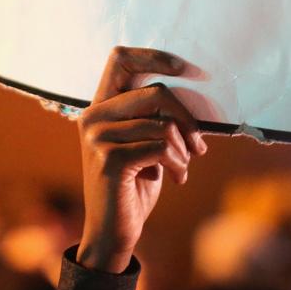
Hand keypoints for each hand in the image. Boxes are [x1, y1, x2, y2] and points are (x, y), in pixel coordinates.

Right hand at [75, 46, 207, 272]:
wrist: (114, 233)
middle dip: (186, 118)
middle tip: (198, 145)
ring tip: (181, 168)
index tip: (186, 68)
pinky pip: (162, 147)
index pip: (121, 58)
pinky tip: (176, 179)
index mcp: (100, 106)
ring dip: (183, 150)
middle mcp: (93, 116)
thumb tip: (194, 88)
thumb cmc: (135, 184)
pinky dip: (178, 164)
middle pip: (155, 92)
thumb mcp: (144, 142)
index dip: (155, 56)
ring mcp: (97, 137)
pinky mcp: (110, 159)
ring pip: (163, 123)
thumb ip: (154, 115)